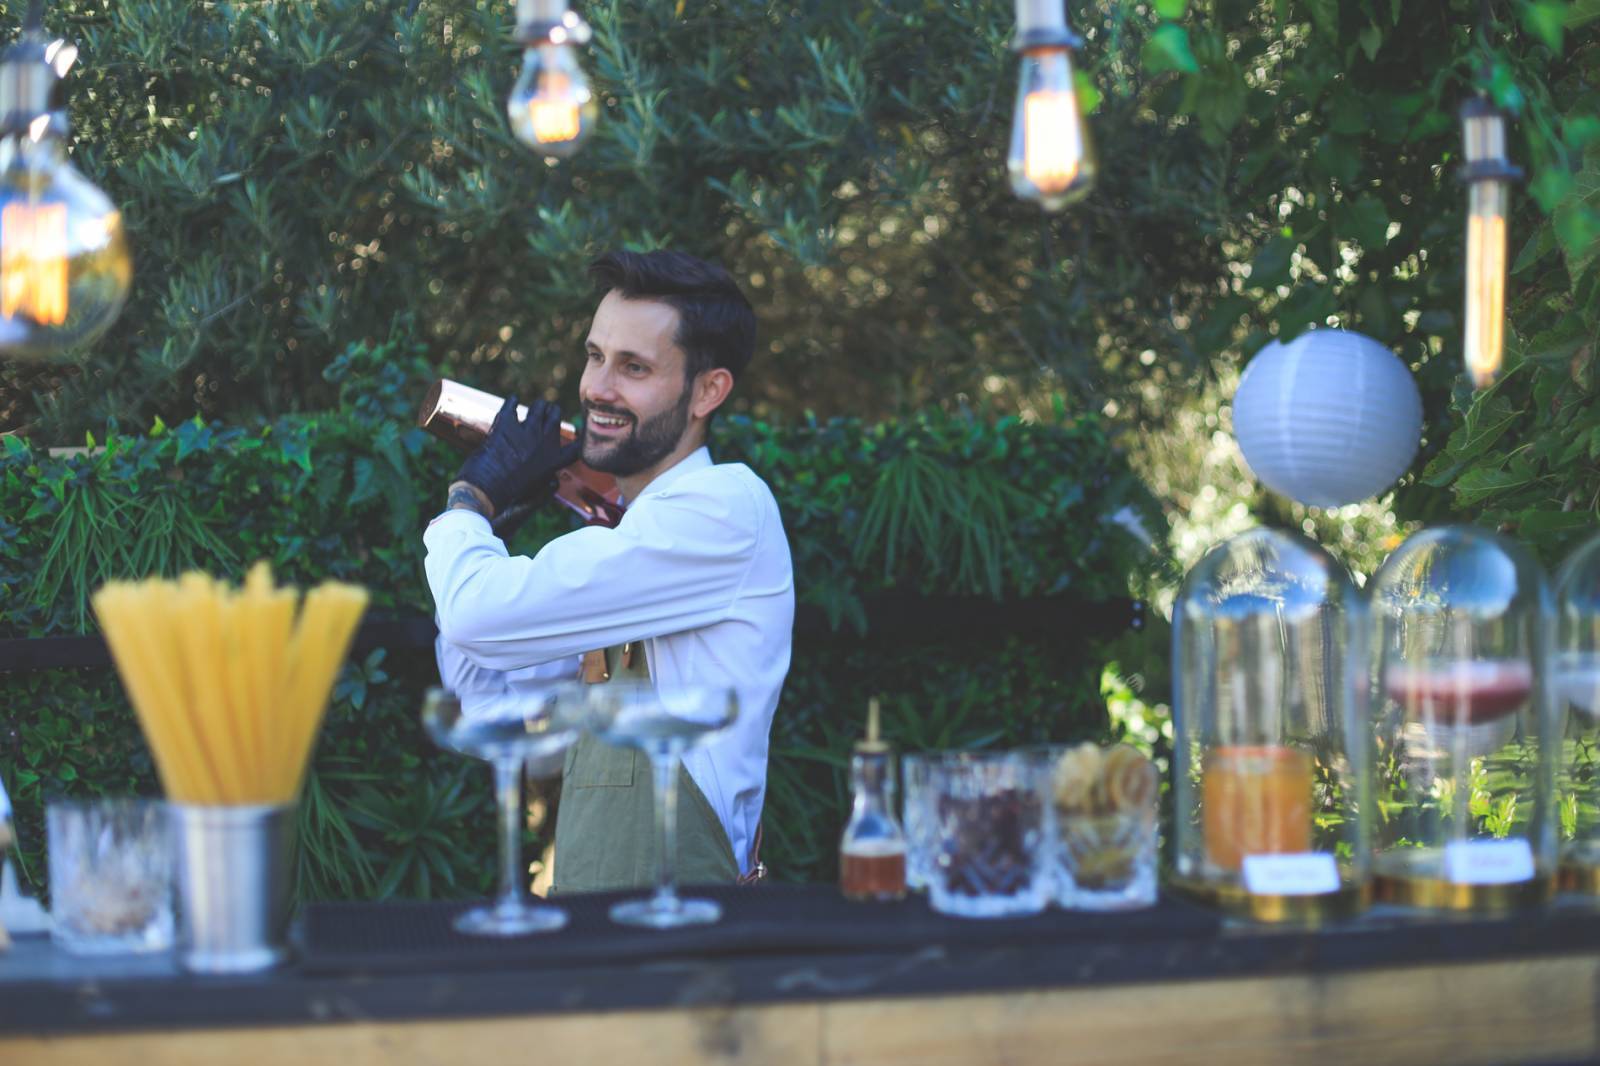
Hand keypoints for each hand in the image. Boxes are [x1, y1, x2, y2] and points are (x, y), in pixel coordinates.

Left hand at [454, 395, 580, 514]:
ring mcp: (527, 429)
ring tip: (531, 408)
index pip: (576, 445)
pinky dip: (512, 401)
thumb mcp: (536, 486)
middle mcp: (545, 441)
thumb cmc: (510, 492)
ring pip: (539, 405)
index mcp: (554, 460)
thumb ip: (548, 478)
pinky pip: (512, 403)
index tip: (576, 433)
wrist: (487, 489)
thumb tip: (554, 481)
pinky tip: (512, 400)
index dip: (577, 437)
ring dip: (536, 406)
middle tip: (546, 412)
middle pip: (556, 414)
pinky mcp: (507, 422)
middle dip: (551, 411)